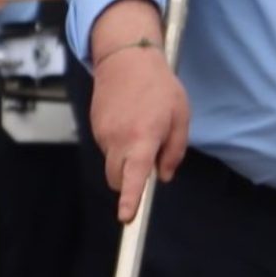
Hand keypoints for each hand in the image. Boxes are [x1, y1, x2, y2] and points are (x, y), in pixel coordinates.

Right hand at [87, 0, 189, 222]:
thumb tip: (162, 176)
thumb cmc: (159, 87)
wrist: (126, 58)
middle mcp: (118, 139)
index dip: (130, 200)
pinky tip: (128, 120)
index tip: (126, 218)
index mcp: (143, 139)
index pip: (133, 177)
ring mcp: (103, 133)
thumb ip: (174, 151)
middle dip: (128, 181)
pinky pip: (106, 145)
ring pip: (112, 161)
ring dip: (124, 157)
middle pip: (116, 178)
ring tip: (140, 127)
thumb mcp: (180, 117)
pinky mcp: (94, 125)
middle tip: (148, 159)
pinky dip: (117, 143)